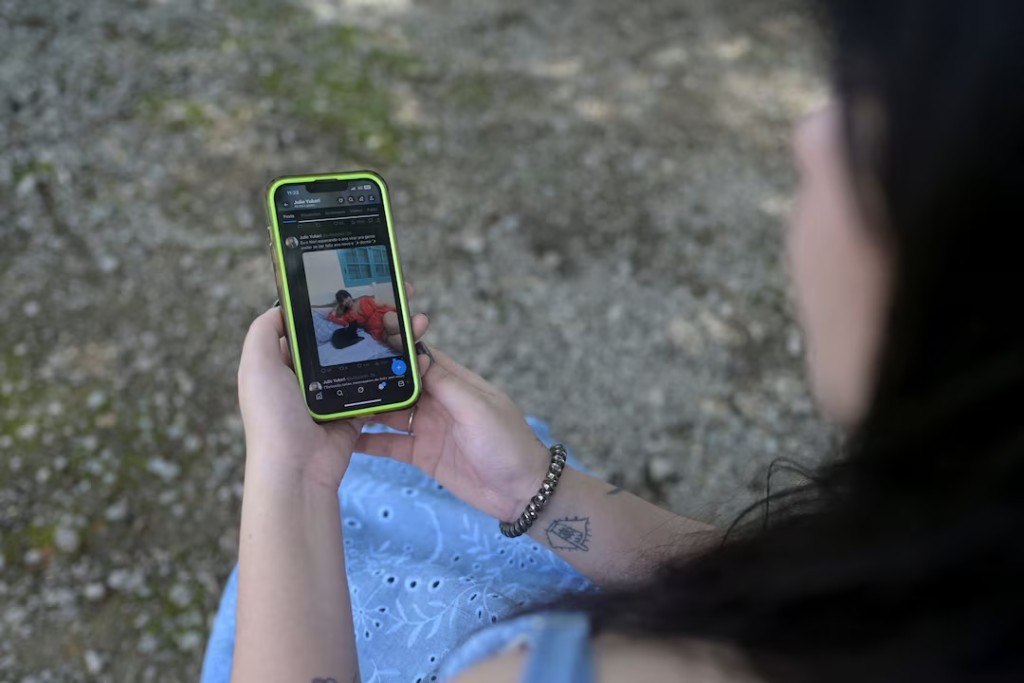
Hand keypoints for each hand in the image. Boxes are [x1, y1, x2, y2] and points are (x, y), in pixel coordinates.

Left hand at [237, 288, 428, 491]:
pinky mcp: (354, 413)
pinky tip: (408, 355)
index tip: (356, 287)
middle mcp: (307, 378)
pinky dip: (391, 375)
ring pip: (362, 361)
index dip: (331, 307)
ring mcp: (332, 396)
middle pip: (341, 341)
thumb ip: (263, 331)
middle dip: (366, 322)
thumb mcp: (256, 366)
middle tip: (393, 301)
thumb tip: (281, 305)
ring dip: (384, 345)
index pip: (308, 327)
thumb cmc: (273, 418)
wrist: (298, 469)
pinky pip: (376, 388)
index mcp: (282, 364)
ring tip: (408, 324)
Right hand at [355, 348, 552, 521]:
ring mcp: (428, 428)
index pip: (421, 357)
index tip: (367, 337)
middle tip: (339, 373)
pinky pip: (389, 444)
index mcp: (456, 382)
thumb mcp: (478, 409)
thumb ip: (446, 384)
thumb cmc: (508, 444)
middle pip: (399, 384)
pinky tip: (344, 438)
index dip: (397, 347)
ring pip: (389, 413)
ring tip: (334, 403)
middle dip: (373, 377)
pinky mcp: (422, 454)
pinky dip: (368, 442)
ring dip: (366, 408)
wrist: (520, 492)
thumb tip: (418, 355)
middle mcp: (439, 402)